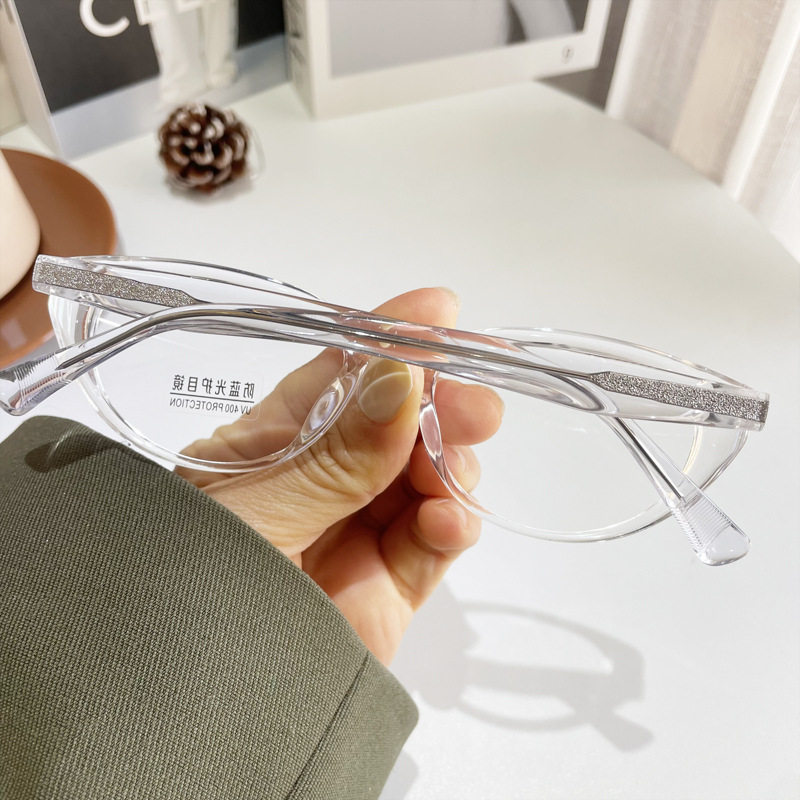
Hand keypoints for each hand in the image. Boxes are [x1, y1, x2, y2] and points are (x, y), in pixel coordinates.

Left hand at [178, 288, 502, 664]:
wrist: (204, 712)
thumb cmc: (197, 591)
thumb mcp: (258, 512)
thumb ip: (334, 454)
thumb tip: (399, 378)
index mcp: (265, 449)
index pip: (333, 378)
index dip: (386, 341)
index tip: (441, 312)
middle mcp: (315, 482)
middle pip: (392, 423)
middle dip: (438, 403)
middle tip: (480, 399)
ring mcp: (355, 531)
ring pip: (423, 474)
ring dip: (449, 463)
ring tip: (454, 471)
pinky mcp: (389, 584)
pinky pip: (434, 537)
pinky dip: (453, 521)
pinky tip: (451, 519)